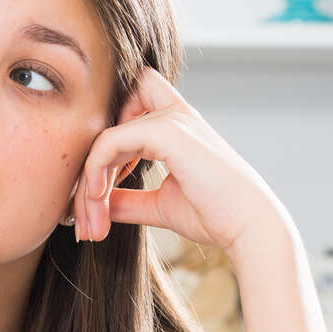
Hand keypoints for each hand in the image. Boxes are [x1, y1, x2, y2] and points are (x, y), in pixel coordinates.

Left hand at [72, 67, 282, 255]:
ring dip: (89, 181)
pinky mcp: (168, 132)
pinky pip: (110, 142)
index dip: (108, 133)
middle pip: (108, 119)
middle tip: (83, 214)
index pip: (130, 103)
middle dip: (89, 163)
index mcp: (176, 125)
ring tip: (89, 221)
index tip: (104, 186)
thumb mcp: (159, 205)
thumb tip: (95, 204)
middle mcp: (174, 114)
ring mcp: (171, 120)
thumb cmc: (215, 216)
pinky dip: (96, 171)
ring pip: (104, 136)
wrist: (249, 228)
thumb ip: (126, 199)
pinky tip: (97, 200)